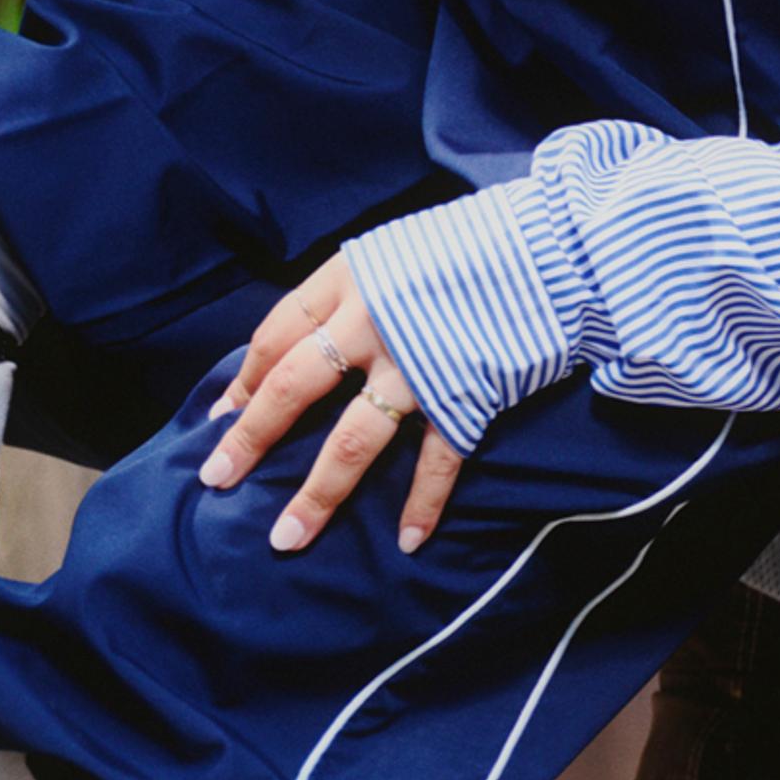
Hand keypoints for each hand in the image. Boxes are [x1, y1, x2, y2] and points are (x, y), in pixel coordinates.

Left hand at [200, 253, 465, 552]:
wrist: (561, 241)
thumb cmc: (478, 240)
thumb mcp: (398, 249)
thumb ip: (357, 292)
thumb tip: (313, 343)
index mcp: (349, 278)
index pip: (275, 336)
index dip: (245, 381)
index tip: (222, 417)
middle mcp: (372, 322)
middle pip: (292, 390)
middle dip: (250, 440)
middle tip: (217, 481)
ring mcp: (419, 364)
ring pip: (352, 440)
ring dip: (317, 495)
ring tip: (288, 539)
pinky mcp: (467, 394)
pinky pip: (436, 459)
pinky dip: (423, 503)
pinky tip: (408, 540)